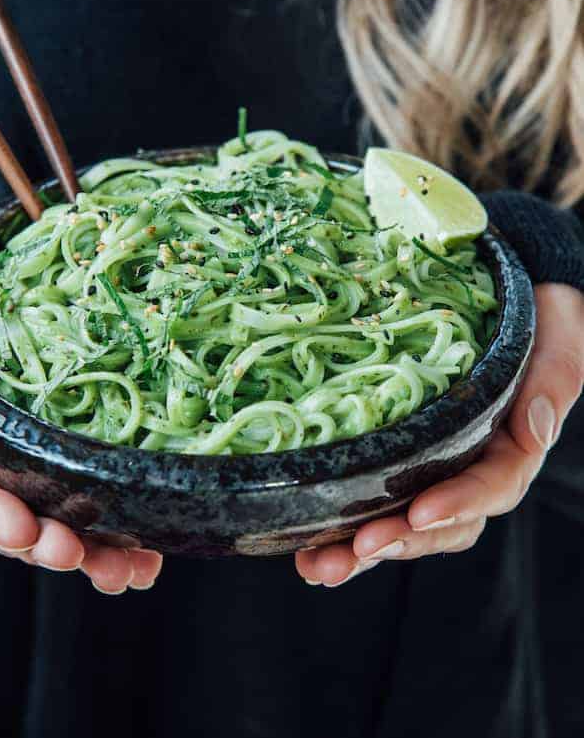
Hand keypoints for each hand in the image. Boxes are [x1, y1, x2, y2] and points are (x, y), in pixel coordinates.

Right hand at [0, 348, 161, 594]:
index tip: (24, 532)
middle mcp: (0, 489)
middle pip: (25, 530)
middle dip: (53, 548)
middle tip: (76, 556)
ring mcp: (40, 488)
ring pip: (67, 532)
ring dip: (99, 557)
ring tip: (131, 571)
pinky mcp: (75, 479)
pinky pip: (99, 515)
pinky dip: (125, 539)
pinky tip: (151, 557)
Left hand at [296, 283, 583, 587]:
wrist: (502, 300)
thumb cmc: (535, 314)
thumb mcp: (557, 332)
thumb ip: (554, 377)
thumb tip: (535, 427)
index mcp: (510, 444)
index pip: (491, 486)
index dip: (457, 504)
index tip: (418, 512)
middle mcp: (470, 466)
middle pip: (441, 523)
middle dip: (398, 541)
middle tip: (356, 549)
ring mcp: (431, 468)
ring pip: (402, 525)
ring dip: (362, 551)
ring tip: (319, 566)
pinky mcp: (396, 460)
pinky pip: (374, 504)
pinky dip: (343, 532)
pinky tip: (308, 551)